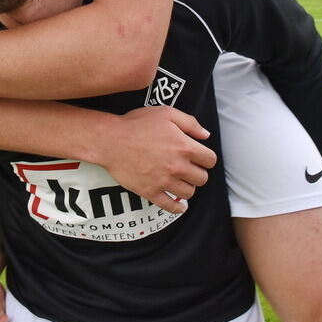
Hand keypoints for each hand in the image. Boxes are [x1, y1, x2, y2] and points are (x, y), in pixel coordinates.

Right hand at [100, 106, 215, 213]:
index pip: (210, 160)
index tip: (200, 158)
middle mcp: (177, 166)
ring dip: (188, 187)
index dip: (206, 158)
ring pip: (189, 193)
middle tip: (189, 168)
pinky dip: (177, 208)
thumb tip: (205, 135)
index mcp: (184, 147)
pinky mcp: (150, 192)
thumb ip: (190, 123)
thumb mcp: (166, 113)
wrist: (110, 140)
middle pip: (202, 178)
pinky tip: (179, 205)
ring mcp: (164, 181)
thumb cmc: (137, 124)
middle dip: (198, 173)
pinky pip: (170, 206)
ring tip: (181, 181)